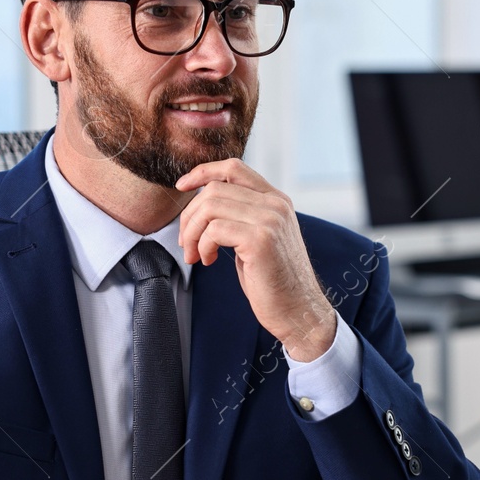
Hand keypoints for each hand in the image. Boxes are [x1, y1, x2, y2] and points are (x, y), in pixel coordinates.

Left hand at [175, 160, 336, 361]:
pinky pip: (214, 230)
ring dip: (193, 233)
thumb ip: (241, 216)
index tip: (181, 186)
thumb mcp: (258, 238)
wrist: (298, 311)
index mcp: (276, 200)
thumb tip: (203, 205)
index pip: (234, 168)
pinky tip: (208, 261)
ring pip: (210, 207)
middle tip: (187, 244)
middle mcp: (276, 204)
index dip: (202, 172)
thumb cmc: (273, 281)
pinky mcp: (260, 240)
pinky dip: (202, 246)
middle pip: (215, 189)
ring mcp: (270, 220)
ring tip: (195, 255)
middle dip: (190, 216)